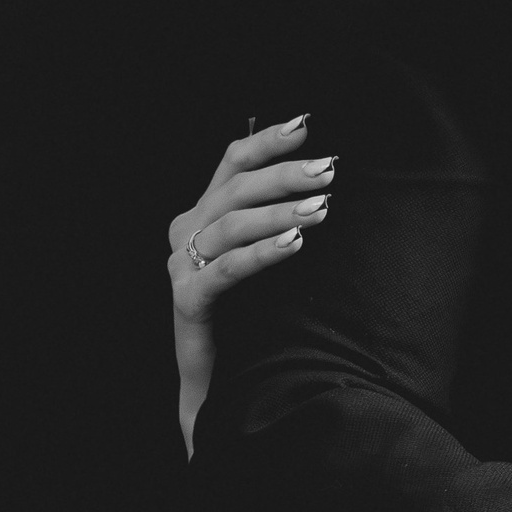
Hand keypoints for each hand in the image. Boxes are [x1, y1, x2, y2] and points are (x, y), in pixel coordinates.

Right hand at [168, 115, 335, 450]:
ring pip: (232, 224)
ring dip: (280, 211)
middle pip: (236, 188)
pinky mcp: (188, 302)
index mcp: (203, 215)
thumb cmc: (256, 317)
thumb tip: (326, 178)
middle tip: (329, 170)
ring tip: (322, 207)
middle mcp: (187, 234)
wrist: (226, 386)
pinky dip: (262, 253)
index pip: (232, 163)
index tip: (307, 124)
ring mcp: (183, 268)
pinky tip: (295, 242)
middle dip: (285, 174)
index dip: (266, 141)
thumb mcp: (267, 257)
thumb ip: (281, 218)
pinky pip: (227, 269)